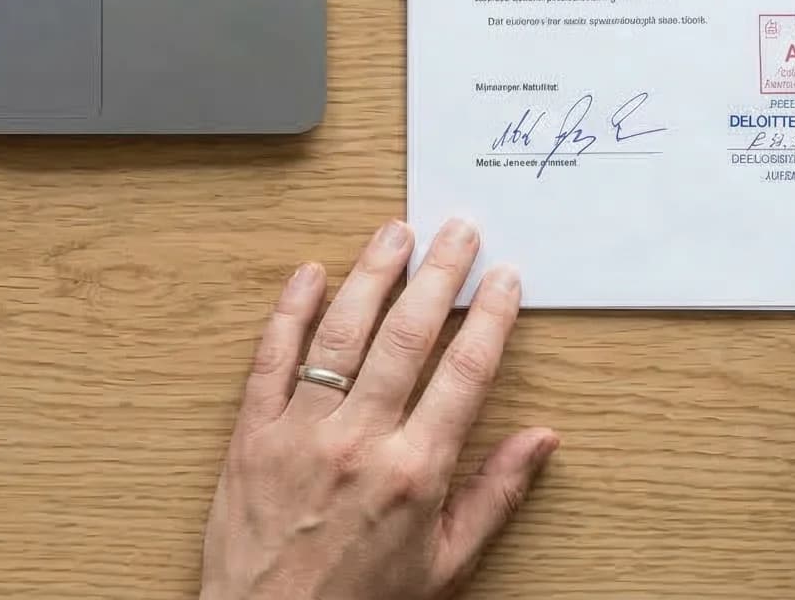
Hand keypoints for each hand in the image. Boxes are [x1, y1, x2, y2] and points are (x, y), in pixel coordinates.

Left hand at [200, 219, 558, 599]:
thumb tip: (542, 438)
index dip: (490, 318)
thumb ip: (496, 495)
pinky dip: (289, 311)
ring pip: (340, 333)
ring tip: (396, 230)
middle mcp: (359, 441)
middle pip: (407, 336)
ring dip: (371, 274)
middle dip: (439, 274)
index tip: (505, 279)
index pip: (464, 373)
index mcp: (415, 472)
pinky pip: (271, 358)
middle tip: (459, 229)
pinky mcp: (251, 434)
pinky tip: (309, 274)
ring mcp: (300, 432)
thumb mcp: (446, 565)